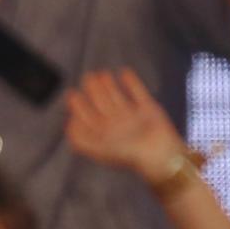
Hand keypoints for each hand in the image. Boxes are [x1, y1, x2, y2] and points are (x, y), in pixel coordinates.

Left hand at [63, 69, 189, 183]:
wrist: (159, 156)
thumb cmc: (128, 155)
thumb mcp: (98, 150)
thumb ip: (81, 140)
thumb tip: (69, 124)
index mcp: (105, 135)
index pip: (88, 117)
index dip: (79, 105)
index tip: (72, 93)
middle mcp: (118, 126)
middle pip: (102, 104)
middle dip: (94, 90)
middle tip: (88, 77)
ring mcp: (134, 117)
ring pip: (118, 97)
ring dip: (109, 86)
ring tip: (103, 74)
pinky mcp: (150, 110)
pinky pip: (139, 93)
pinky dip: (132, 82)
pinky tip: (125, 72)